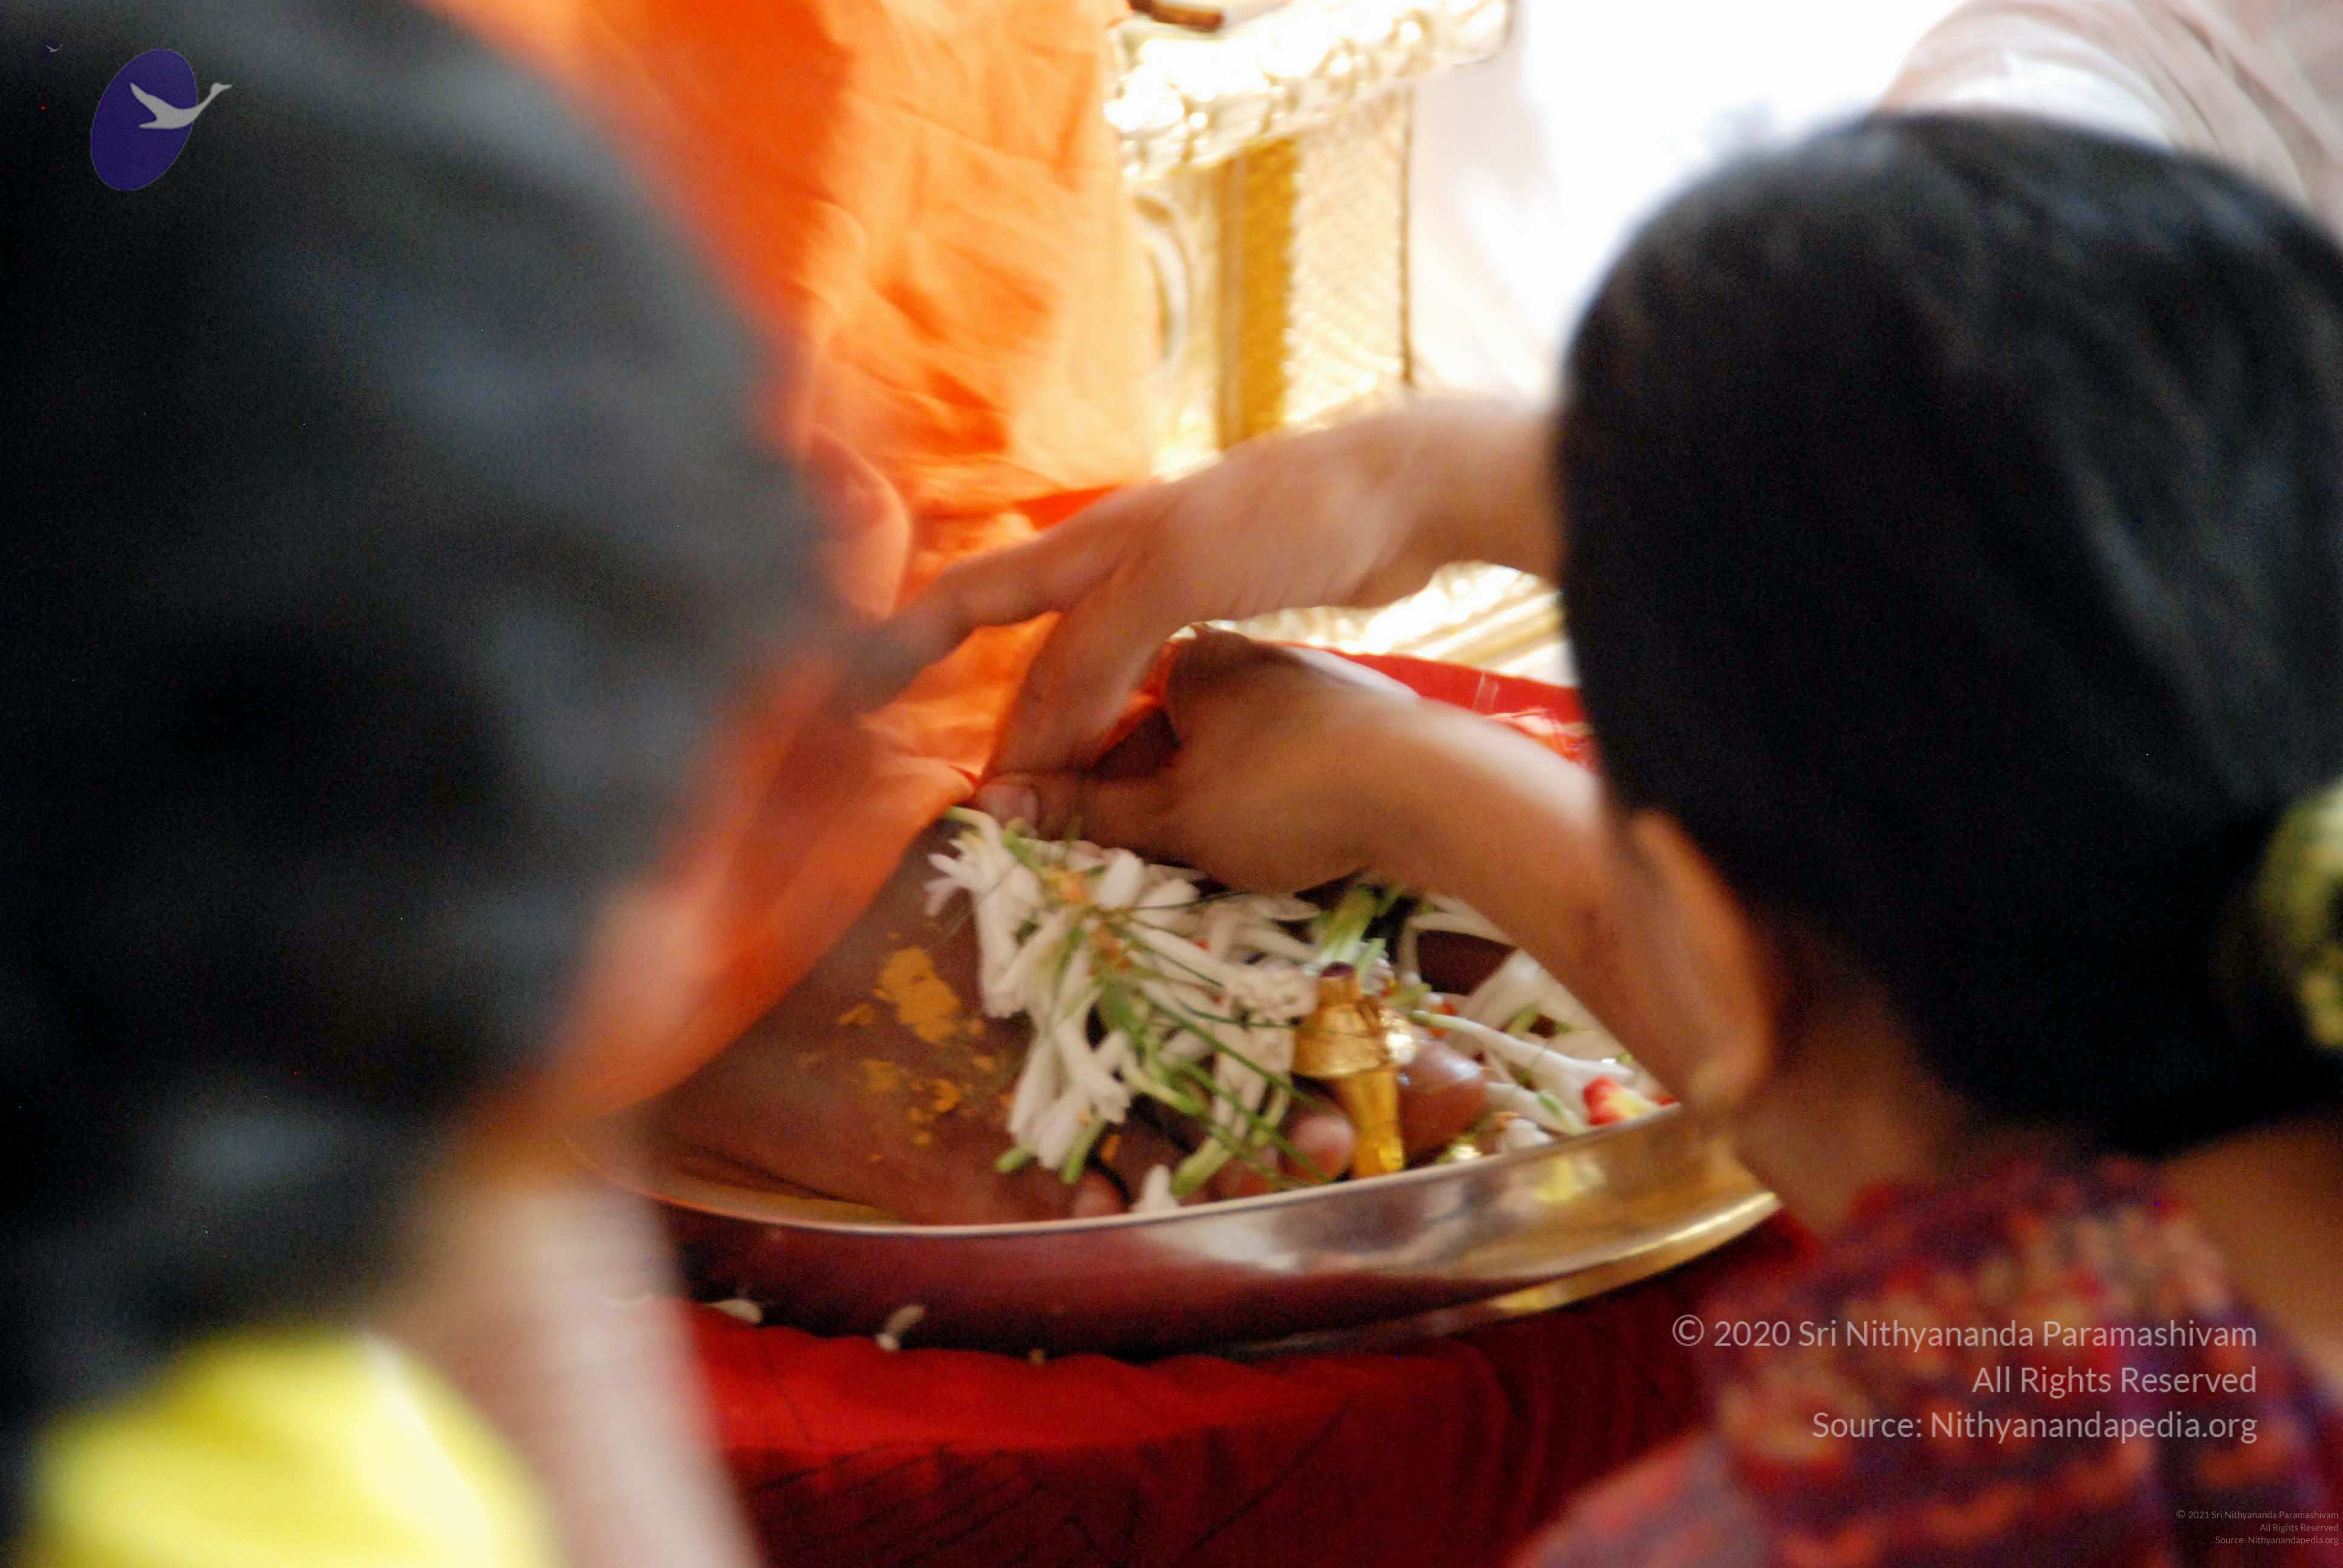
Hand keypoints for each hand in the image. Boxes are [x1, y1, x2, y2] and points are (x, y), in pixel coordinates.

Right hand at [858, 400, 1554, 772]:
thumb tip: (1031, 739)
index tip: (846, 697)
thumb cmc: (1284, 519)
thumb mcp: (1171, 582)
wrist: (1403, 494)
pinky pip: (1140, 681)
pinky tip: (1125, 756)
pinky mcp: (1220, 612)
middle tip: (979, 796)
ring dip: (1057, 729)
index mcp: (1091, 543)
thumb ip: (1095, 654)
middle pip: (1029, 651)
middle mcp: (1118, 563)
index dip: (901, 646)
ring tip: (1041, 794)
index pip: (970, 597)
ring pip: (1086, 670)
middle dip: (994, 717)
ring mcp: (1169, 588)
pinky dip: (1117, 723)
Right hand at [974, 630, 1424, 892]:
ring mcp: (1295, 682)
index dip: (1055, 762)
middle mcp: (1237, 650)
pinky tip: (1253, 837)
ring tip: (1179, 857)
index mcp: (1184, 650)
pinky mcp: (1344, 718)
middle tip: (1106, 851)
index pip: (1092, 699)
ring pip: (1212, 747)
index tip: (1037, 820)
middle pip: (1151, 726)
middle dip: (1124, 785)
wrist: (1439, 781)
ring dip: (1187, 800)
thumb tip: (996, 809)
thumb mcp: (1177, 809)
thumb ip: (1087, 810)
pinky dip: (1244, 800)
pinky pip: (1267, 761)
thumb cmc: (1295, 783)